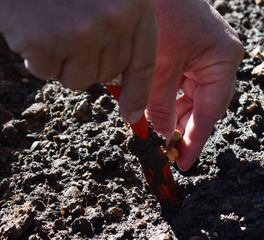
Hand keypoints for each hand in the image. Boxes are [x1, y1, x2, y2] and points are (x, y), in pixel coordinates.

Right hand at [0, 0, 157, 123]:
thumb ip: (121, 23)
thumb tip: (114, 75)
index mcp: (135, 7)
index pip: (143, 63)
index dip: (138, 93)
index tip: (131, 115)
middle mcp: (114, 23)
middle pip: (107, 74)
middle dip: (89, 61)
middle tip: (71, 27)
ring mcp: (81, 34)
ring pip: (78, 79)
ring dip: (62, 61)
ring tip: (51, 23)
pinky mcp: (46, 43)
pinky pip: (45, 71)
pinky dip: (35, 55)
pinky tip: (32, 24)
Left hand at [150, 0, 243, 170]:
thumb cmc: (160, 10)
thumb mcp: (159, 64)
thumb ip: (160, 105)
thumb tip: (161, 140)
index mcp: (223, 60)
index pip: (210, 111)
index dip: (195, 140)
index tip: (183, 163)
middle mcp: (220, 60)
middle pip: (203, 108)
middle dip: (182, 129)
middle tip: (164, 152)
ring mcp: (207, 56)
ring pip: (191, 99)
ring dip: (172, 116)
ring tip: (155, 135)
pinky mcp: (192, 54)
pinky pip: (183, 85)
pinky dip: (167, 99)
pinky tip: (153, 112)